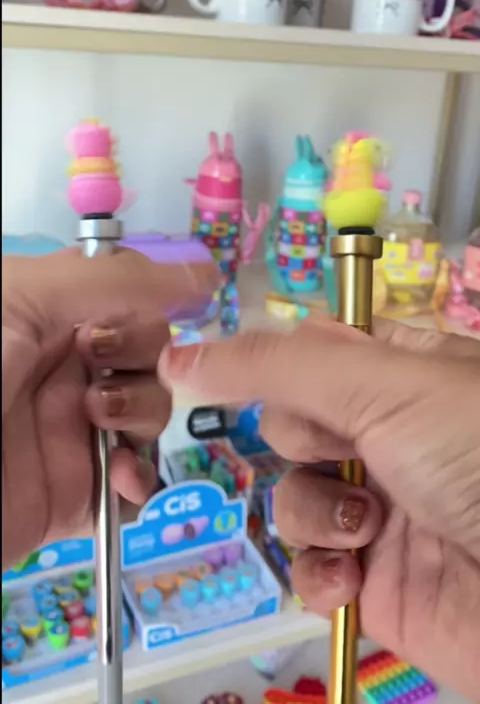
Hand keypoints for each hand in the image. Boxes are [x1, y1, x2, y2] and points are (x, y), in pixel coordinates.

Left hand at [2, 248, 217, 570]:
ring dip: (141, 411)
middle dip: (143, 357)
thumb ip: (116, 280)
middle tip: (100, 362)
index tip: (128, 315)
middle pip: (152, 355)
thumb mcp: (22, 298)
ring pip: (152, 413)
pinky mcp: (78, 492)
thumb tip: (204, 274)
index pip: (130, 300)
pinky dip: (141, 479)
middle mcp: (67, 368)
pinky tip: (121, 475)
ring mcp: (74, 431)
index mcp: (50, 315)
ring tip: (99, 420)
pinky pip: (137, 483)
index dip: (142, 307)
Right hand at [159, 318, 479, 697]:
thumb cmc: (474, 454)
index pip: (312, 354)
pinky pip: (310, 568)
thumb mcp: (383, 384)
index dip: (283, 367)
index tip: (255, 375)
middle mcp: (389, 436)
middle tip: (342, 451)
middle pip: (290, 423)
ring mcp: (380, 509)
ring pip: (292, 496)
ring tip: (365, 526)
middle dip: (303, 441)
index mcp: (403, 373)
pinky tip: (351, 577)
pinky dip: (319, 574)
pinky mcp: (374, 581)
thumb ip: (277, 365)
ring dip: (314, 511)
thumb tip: (178, 355)